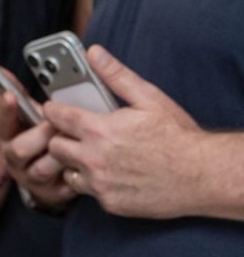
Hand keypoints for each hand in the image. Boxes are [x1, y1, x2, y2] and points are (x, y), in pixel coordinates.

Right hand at [0, 86, 74, 211]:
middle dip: (40, 135)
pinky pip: (63, 185)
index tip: (10, 95)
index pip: (1, 123)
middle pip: (18, 149)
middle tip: (57, 125)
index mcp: (8, 137)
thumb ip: (25, 100)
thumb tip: (7, 74)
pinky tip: (85, 165)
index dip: (5, 110)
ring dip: (58, 156)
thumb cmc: (44, 139)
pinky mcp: (52, 193)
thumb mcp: (32, 119)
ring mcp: (31, 178)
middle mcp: (14, 159)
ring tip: (75, 146)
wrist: (52, 177)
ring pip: (41, 169)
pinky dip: (74, 174)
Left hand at [43, 46, 205, 218]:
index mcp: (99, 130)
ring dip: (74, 163)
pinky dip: (93, 183)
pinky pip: (88, 191)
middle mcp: (94, 158)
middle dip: (60, 137)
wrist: (204, 176)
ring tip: (93, 155)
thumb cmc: (179, 137)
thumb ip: (116, 76)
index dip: (53, 110)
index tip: (55, 109)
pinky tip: (110, 174)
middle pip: (54, 145)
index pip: (55, 116)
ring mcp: (101, 183)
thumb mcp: (150, 98)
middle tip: (76, 134)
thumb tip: (94, 54)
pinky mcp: (110, 203)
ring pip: (67, 170)